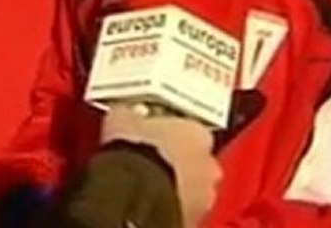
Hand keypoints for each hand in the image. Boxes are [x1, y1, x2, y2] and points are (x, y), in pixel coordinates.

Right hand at [100, 105, 221, 227]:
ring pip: (192, 186)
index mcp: (197, 132)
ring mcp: (203, 194)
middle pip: (195, 158)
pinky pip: (181, 208)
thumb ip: (130, 114)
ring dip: (176, 184)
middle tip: (151, 157)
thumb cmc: (136, 153)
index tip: (153, 131)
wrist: (134, 194)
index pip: (189, 126)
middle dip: (176, 159)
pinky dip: (170, 205)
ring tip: (148, 182)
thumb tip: (123, 114)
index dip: (168, 129)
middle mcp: (207, 163)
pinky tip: (148, 201)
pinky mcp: (193, 219)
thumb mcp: (123, 118)